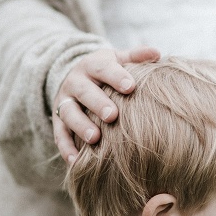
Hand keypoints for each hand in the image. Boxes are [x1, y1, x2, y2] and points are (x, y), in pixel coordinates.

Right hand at [53, 46, 159, 163]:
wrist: (73, 77)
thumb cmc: (105, 71)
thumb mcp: (117, 59)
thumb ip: (135, 57)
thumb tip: (157, 53)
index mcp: (93, 65)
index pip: (104, 69)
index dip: (116, 77)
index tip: (130, 87)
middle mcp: (76, 82)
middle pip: (84, 92)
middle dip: (97, 103)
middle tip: (112, 116)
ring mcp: (64, 102)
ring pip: (69, 113)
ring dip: (80, 126)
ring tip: (95, 139)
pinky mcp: (58, 121)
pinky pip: (59, 135)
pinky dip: (66, 148)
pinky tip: (76, 162)